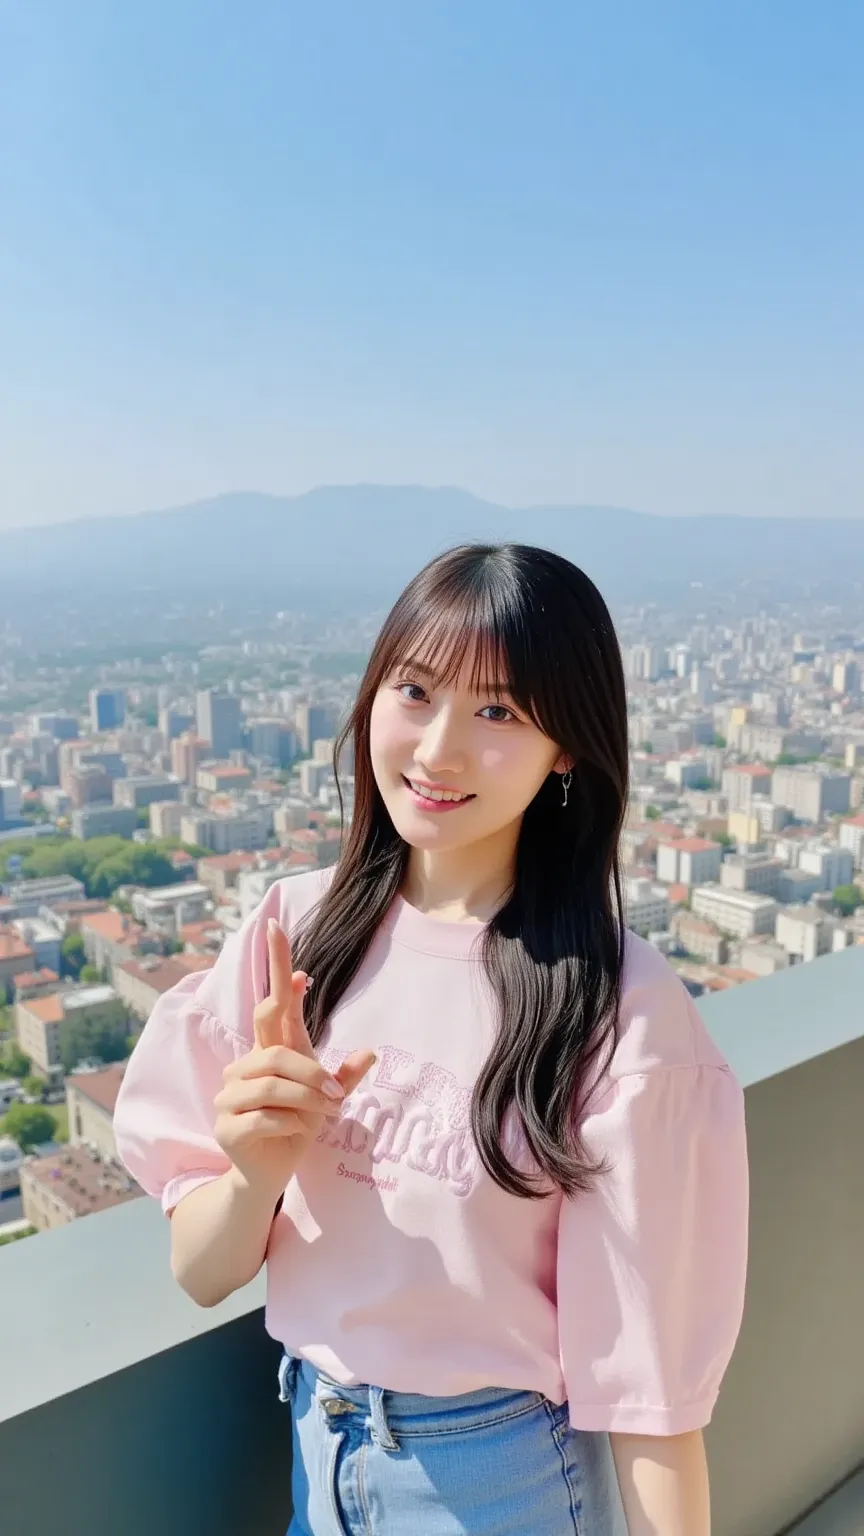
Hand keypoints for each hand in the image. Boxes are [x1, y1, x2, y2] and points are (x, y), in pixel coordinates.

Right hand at [213, 917, 375, 1201]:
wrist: (268, 1175)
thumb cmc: (295, 1128)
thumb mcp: (325, 1101)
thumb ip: (343, 1077)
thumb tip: (371, 1052)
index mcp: (268, 1053)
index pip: (269, 1003)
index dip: (274, 966)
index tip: (278, 929)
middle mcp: (243, 1067)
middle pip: (276, 1050)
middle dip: (311, 1072)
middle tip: (336, 1094)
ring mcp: (229, 1096)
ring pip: (273, 1084)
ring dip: (308, 1100)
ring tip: (326, 1114)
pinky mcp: (226, 1126)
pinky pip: (267, 1116)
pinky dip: (292, 1125)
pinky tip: (295, 1133)